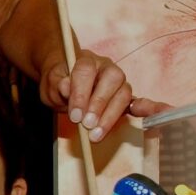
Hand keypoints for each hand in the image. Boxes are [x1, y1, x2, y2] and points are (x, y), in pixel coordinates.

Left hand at [42, 51, 163, 141]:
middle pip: (112, 78)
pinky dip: (142, 108)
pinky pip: (136, 101)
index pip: (86, 70)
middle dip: (100, 104)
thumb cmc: (58, 83)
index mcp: (86, 61)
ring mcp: (118, 82)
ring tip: (95, 133)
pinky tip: (144, 114)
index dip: (81, 93)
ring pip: (124, 93)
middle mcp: (106, 68)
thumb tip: (66, 87)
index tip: (75, 115)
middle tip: (87, 124)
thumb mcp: (51, 84)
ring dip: (111, 115)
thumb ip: (57, 84)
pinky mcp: (123, 97)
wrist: (63, 85)